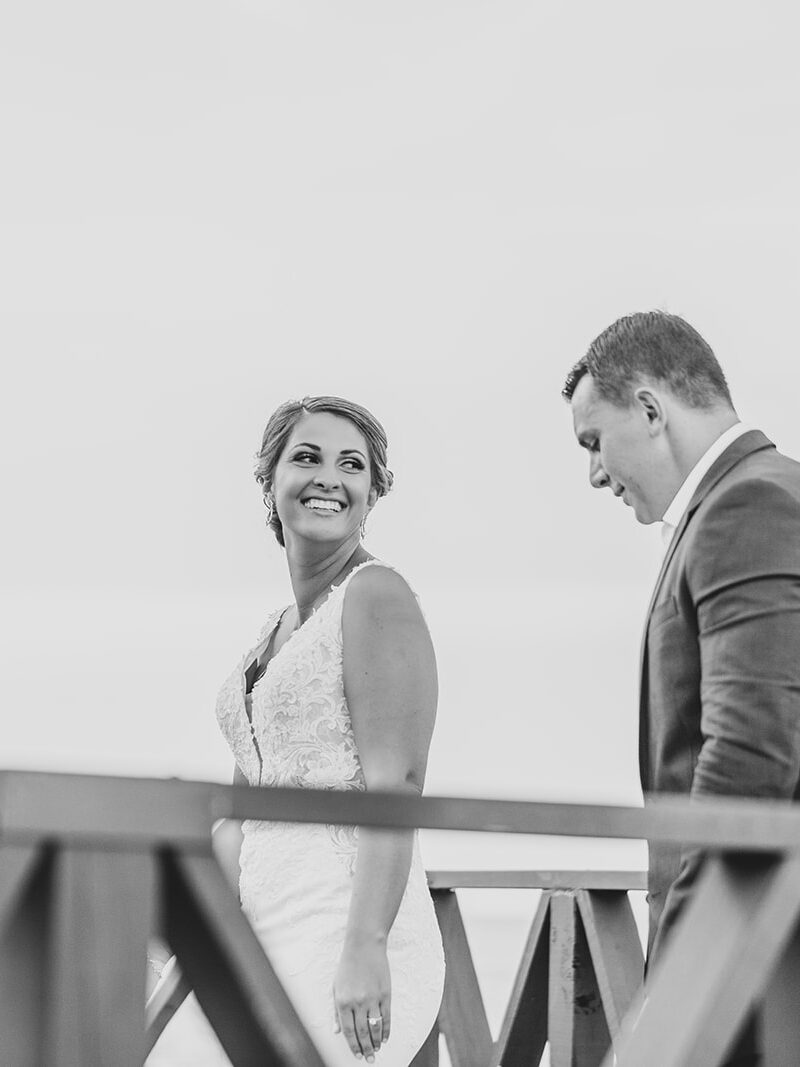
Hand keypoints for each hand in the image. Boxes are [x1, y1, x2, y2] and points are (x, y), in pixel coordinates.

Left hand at [333, 939, 391, 1061]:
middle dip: (366, 1049)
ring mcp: (373, 998)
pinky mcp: (385, 994)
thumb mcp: (336, 987)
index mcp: (343, 1001)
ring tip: (377, 1050)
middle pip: (363, 1033)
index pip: (348, 1031)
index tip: (357, 1055)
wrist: (364, 946)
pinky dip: (386, 1030)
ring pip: (375, 1027)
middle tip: (369, 1059)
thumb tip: (336, 1031)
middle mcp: (358, 1002)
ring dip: (377, 1042)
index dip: (353, 1045)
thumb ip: (336, 1011)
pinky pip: (386, 1017)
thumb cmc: (348, 965)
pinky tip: (385, 1037)